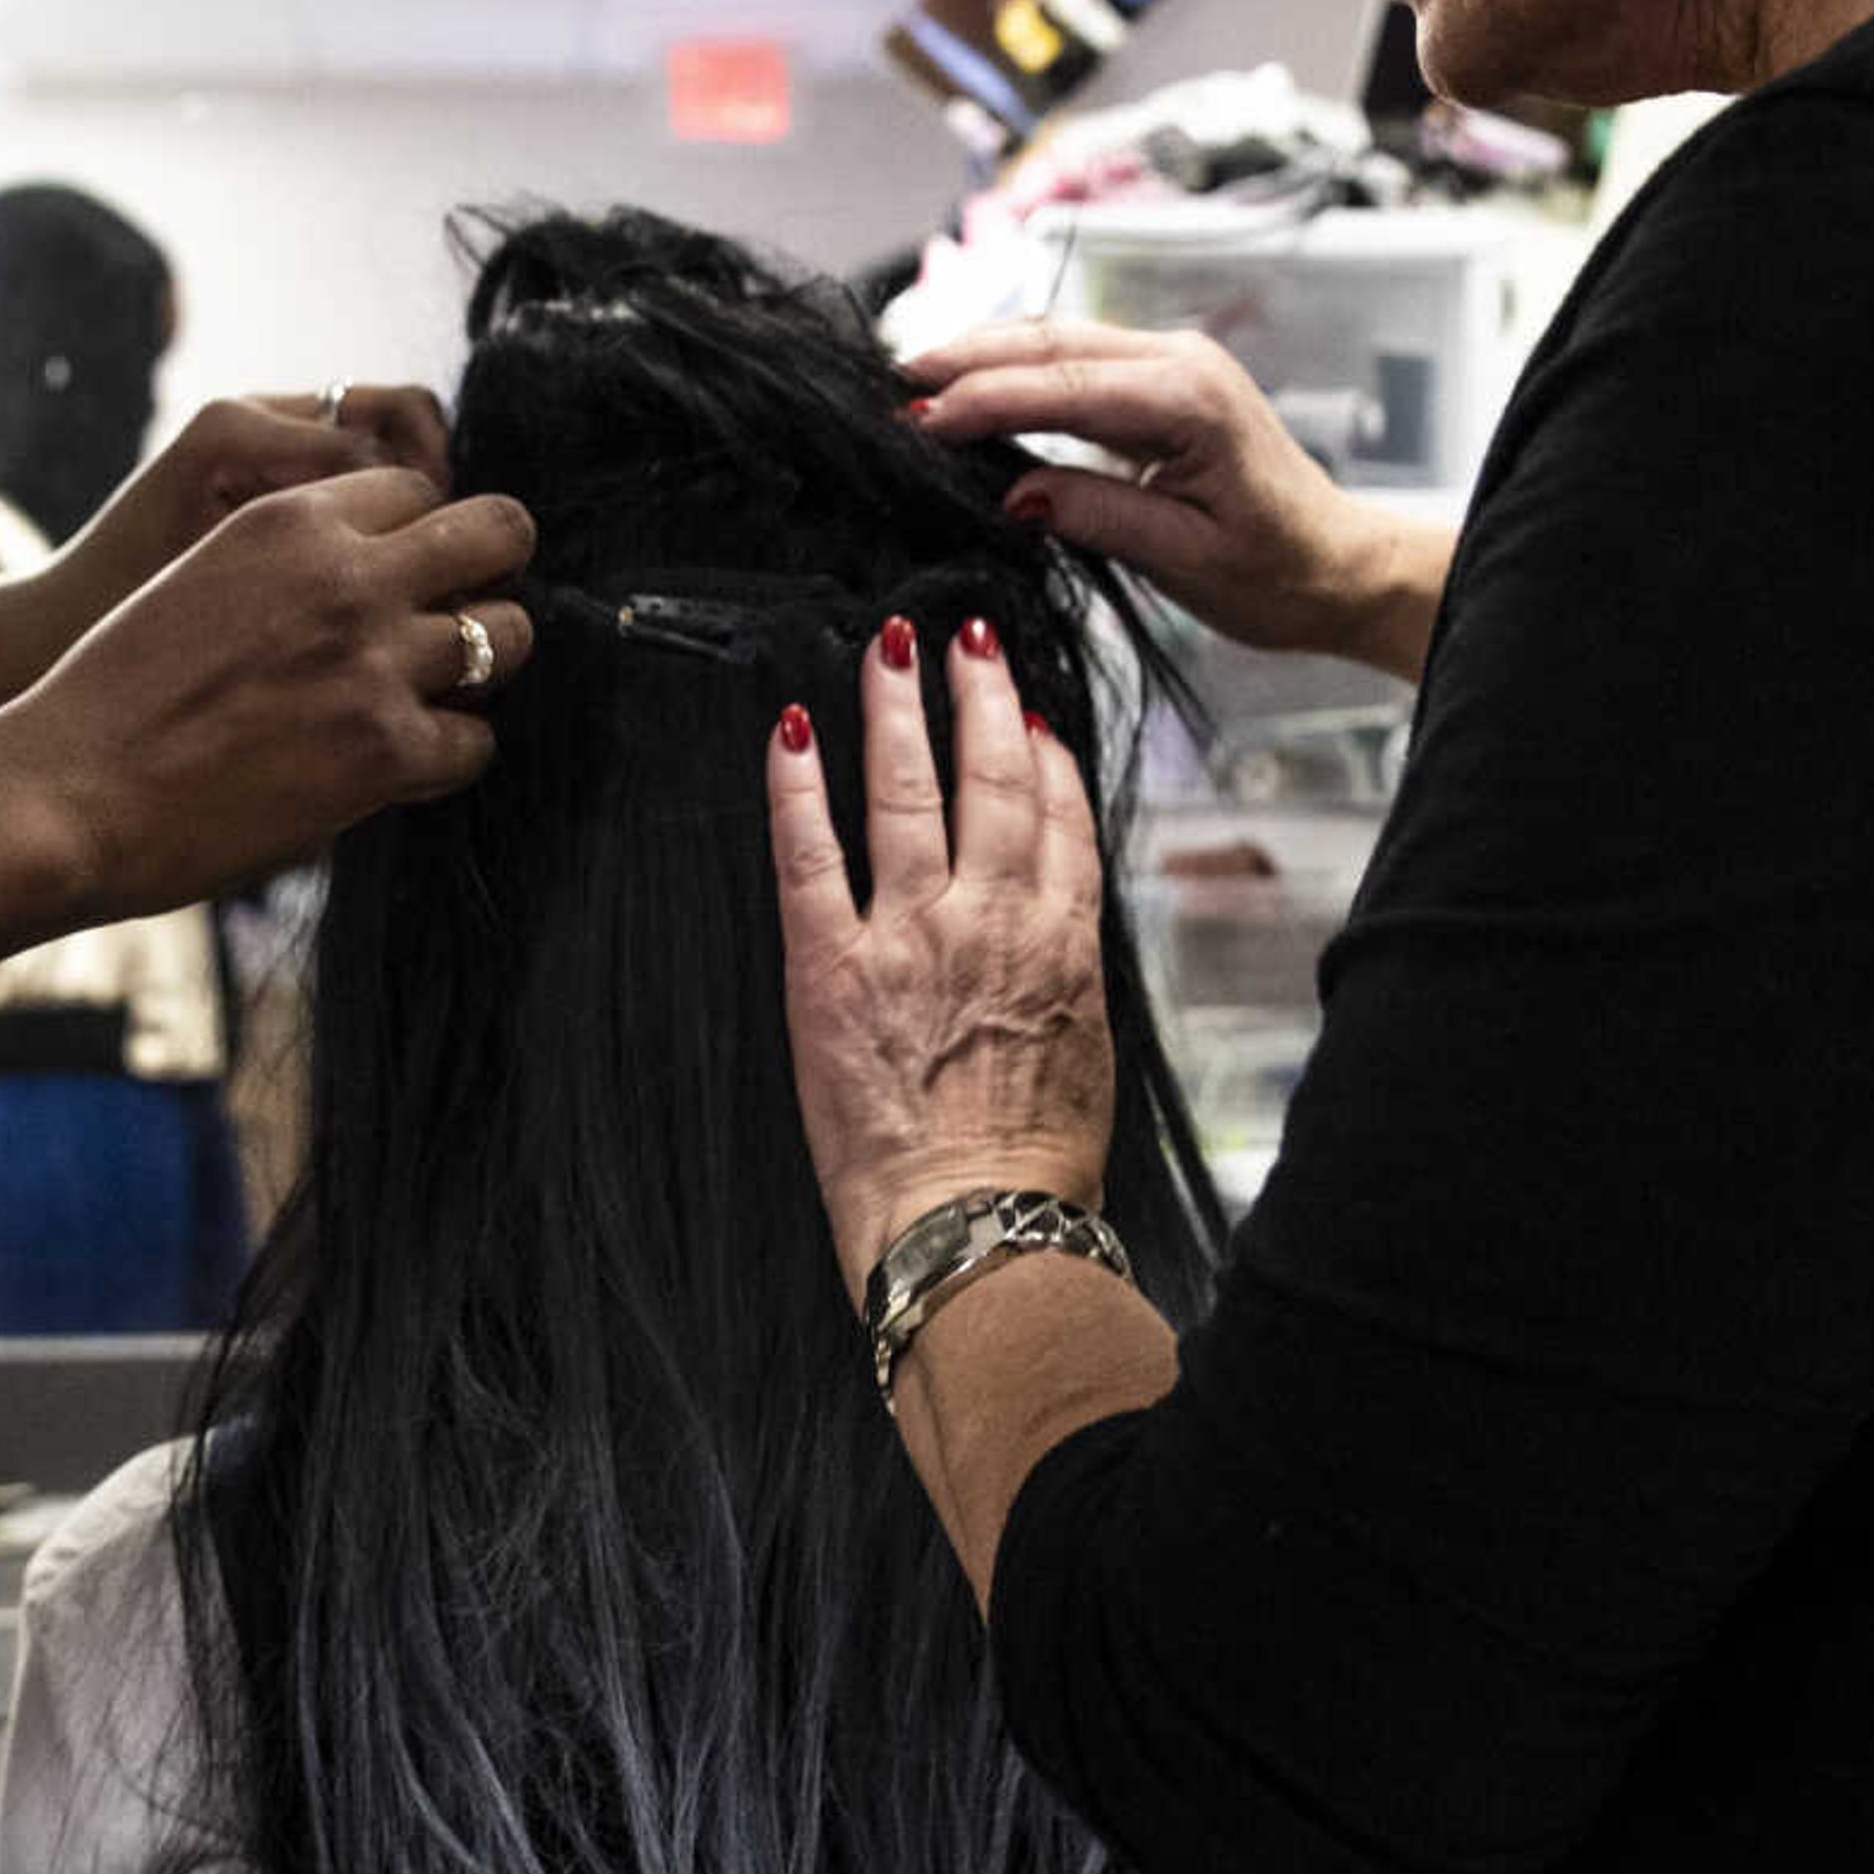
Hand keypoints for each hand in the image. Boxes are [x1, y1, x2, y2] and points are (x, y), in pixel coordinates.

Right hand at [0, 466, 534, 957]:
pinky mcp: (385, 750)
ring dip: (481, 665)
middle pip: (498, 532)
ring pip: (506, 635)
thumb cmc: (117, 697)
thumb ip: (290, 566)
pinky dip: (449, 754)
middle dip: (492, 570)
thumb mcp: (201, 578)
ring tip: (436, 695)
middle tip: (465, 616)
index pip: (419, 489)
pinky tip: (403, 765)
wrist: (69, 793)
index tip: (412, 577)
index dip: (424, 536)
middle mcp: (346, 574)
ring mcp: (374, 661)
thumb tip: (374, 576)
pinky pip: (476, 740)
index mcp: (289, 517)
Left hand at [766, 612, 1113, 1294]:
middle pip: (996, 779)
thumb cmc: (1030, 1175)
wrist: (979, 1233)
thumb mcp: (1083, 1062)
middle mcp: (994, 922)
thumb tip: (1051, 948)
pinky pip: (810, 853)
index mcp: (1062, 948)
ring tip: (891, 647)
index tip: (1033, 720)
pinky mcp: (832, 969)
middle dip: (983, 697)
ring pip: (912, 790)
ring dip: (901, 706)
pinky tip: (789, 731)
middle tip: (968, 641)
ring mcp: (913, 937)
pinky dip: (797, 786)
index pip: (1062, 821)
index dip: (1046, 758)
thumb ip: (1064, 984)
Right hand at [906, 321, 1450, 683]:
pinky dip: (1016, 370)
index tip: (915, 422)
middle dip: (965, 358)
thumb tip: (1014, 494)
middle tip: (888, 385)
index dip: (981, 401)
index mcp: (1190, 399)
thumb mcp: (1185, 559)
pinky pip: (1075, 361)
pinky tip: (973, 389)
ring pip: (1057, 340)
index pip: (1060, 387)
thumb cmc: (1278, 572)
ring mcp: (1172, 363)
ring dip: (984, 356)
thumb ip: (1098, 515)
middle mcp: (1181, 362)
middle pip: (1050, 341)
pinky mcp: (1162, 381)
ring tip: (913, 381)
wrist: (1339, 565)